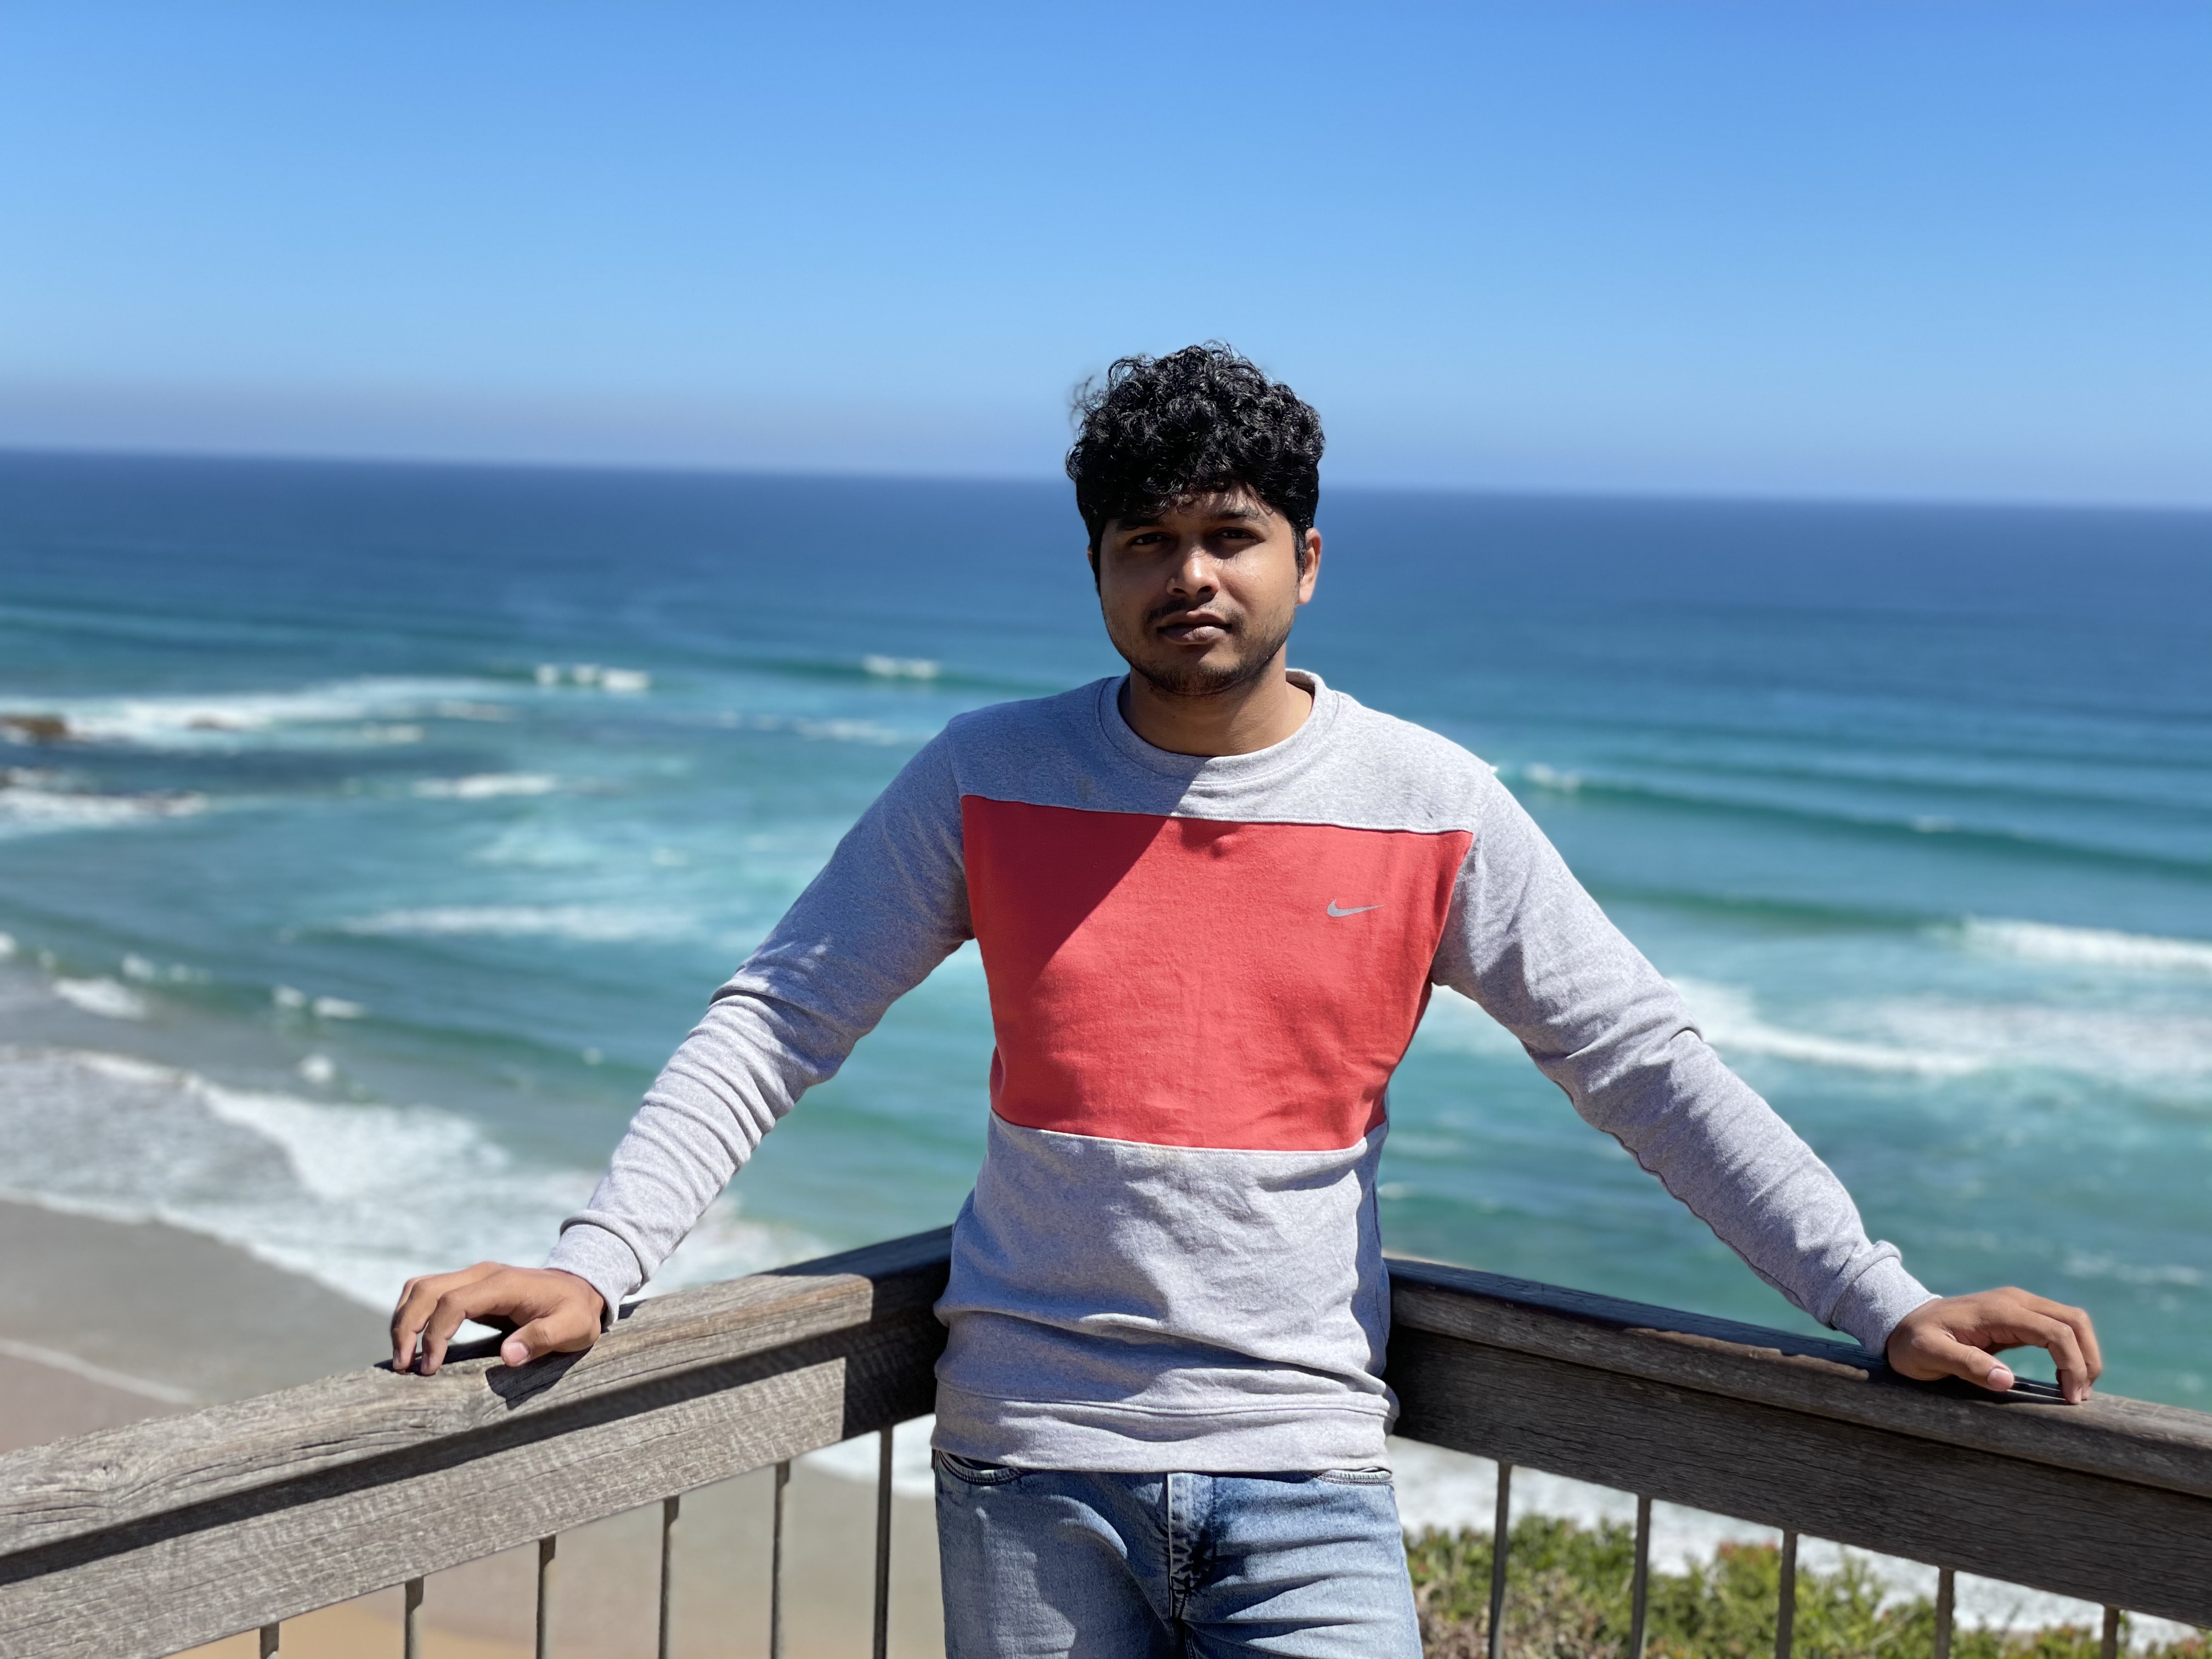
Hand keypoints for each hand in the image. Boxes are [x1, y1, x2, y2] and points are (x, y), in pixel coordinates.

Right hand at [390, 1263, 605, 1375]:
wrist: (581, 1287)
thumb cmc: (576, 1311)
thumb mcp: (573, 1327)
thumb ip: (543, 1339)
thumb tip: (508, 1355)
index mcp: (503, 1284)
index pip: (452, 1302)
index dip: (435, 1334)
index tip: (430, 1368)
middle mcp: (481, 1275)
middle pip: (425, 1290)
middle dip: (406, 1327)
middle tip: (403, 1366)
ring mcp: (472, 1278)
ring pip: (420, 1288)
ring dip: (403, 1319)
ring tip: (402, 1359)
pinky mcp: (468, 1288)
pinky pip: (428, 1293)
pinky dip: (412, 1314)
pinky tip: (412, 1343)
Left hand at [1885, 1288, 2101, 1403]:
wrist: (1900, 1322)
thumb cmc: (1912, 1342)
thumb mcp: (1928, 1355)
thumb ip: (1965, 1364)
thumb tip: (2006, 1380)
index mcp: (1999, 1310)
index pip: (2056, 1331)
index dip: (2073, 1365)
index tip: (2070, 1399)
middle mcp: (2015, 1301)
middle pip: (2075, 1321)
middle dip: (2088, 1359)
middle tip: (2080, 1397)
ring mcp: (2018, 1306)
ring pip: (2072, 1322)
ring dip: (2084, 1355)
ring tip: (2075, 1392)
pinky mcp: (2019, 1317)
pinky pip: (2059, 1329)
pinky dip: (2072, 1352)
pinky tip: (2063, 1380)